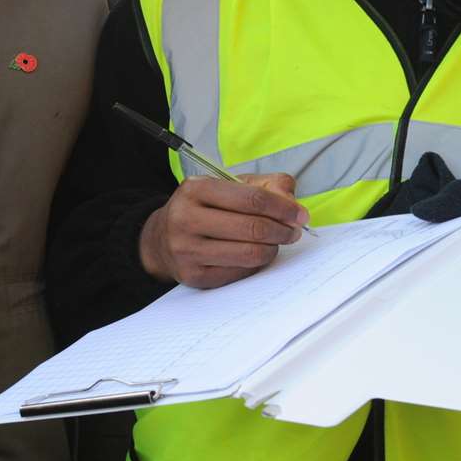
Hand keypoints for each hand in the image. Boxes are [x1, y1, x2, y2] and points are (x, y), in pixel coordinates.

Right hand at [139, 173, 307, 288]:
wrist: (160, 239)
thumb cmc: (203, 208)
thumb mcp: (226, 185)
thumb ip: (263, 185)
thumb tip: (291, 202)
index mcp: (196, 189)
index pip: (251, 199)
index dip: (283, 208)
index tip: (300, 215)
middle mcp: (186, 218)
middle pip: (252, 228)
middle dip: (282, 230)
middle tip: (294, 231)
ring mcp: (187, 250)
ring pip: (249, 254)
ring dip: (273, 248)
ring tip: (277, 242)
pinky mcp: (194, 275)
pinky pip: (239, 273)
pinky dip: (256, 264)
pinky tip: (257, 254)